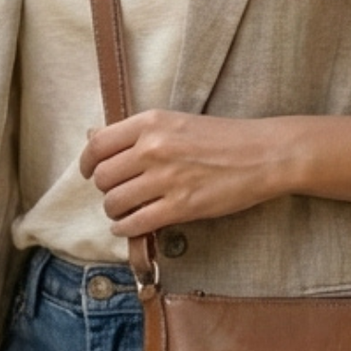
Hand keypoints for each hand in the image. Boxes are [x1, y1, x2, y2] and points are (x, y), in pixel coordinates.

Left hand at [79, 110, 287, 238]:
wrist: (263, 155)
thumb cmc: (223, 138)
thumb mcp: (176, 122)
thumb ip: (137, 132)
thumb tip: (93, 137)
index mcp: (151, 123)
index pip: (98, 145)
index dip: (87, 163)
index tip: (89, 172)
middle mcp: (154, 148)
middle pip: (103, 177)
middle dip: (106, 189)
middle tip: (119, 192)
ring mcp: (167, 179)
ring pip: (115, 202)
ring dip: (115, 211)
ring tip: (125, 211)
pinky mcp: (182, 206)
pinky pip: (136, 223)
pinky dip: (125, 229)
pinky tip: (130, 226)